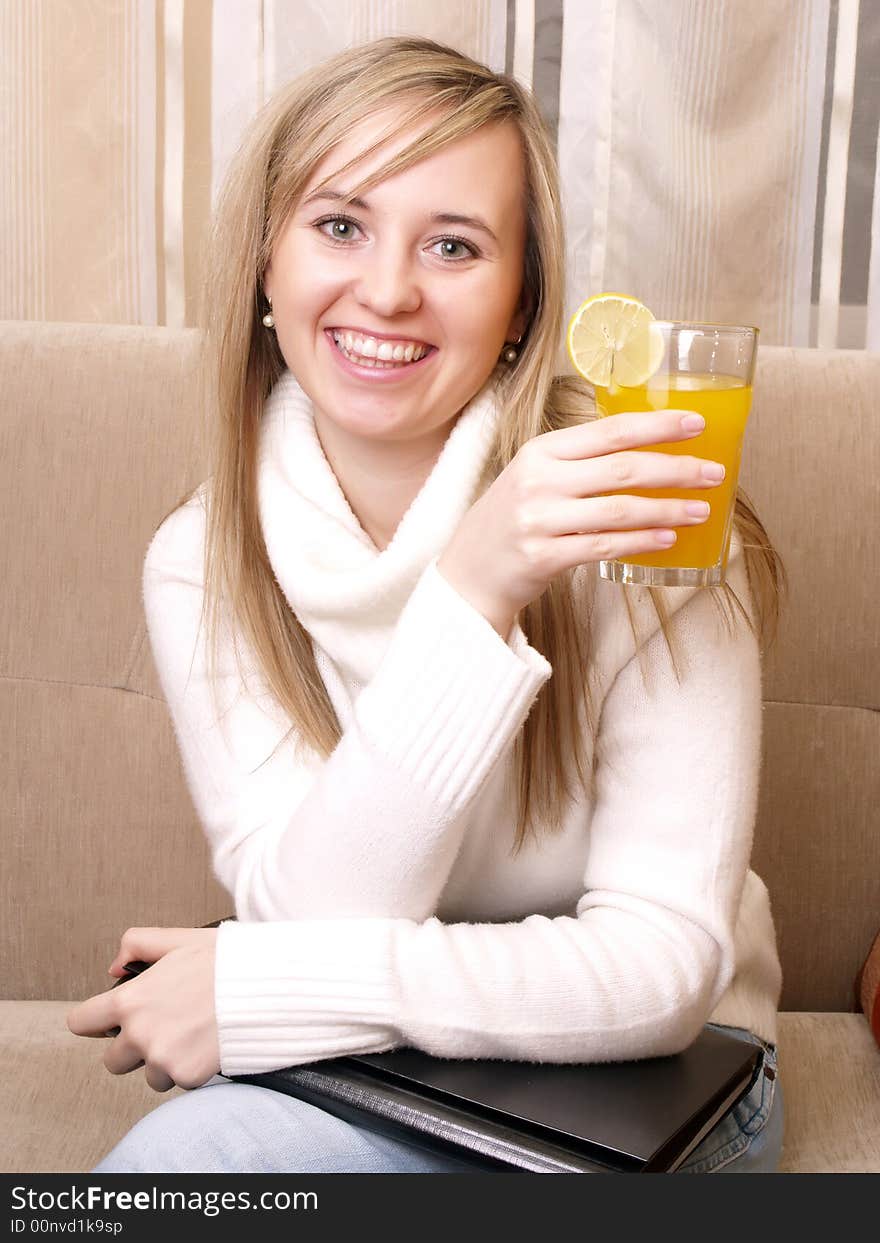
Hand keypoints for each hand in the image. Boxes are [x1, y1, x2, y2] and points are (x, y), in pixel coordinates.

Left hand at [66, 927, 220, 1092]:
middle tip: (163, 1028)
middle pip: (112, 1061)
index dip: (94, 1021)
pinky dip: (190, 1069)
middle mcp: (139, 1034)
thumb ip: (138, 943)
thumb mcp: (179, 939)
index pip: (82, 1023)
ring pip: (148, 1075)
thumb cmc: (225, 961)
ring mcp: (161, 1058)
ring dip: (163, 1062)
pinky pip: (178, 1082)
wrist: (266, 988)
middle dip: (132, 1048)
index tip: (108, 1022)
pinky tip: (206, 1047)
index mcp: (130, 1000)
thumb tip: (114, 967)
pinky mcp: (185, 1076)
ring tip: (191, 1037)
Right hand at [437, 409, 724, 633]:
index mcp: (541, 451)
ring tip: (701, 511)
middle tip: (714, 473)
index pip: (610, 431)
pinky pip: (605, 546)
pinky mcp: (543, 557)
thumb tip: (648, 451)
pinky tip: (668, 538)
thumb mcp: (535, 477)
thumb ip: (580, 463)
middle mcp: (539, 480)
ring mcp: (539, 519)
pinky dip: (641, 541)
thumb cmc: (512, 521)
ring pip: (619, 509)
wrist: (468, 573)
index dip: (658, 426)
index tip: (697, 424)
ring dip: (668, 509)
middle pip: (622, 468)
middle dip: (676, 469)